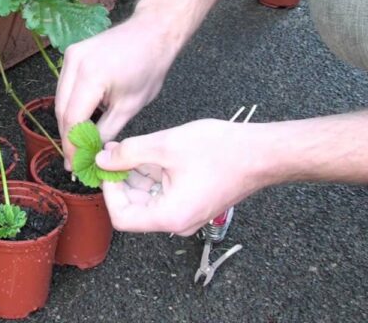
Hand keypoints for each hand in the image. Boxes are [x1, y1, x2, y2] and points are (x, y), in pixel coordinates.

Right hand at [55, 12, 181, 169]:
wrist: (152, 32)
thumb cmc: (149, 66)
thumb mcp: (131, 106)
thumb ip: (107, 131)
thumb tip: (93, 154)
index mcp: (91, 75)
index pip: (73, 119)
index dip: (72, 146)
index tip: (76, 166)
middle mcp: (74, 63)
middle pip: (62, 110)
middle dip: (67, 138)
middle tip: (75, 160)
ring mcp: (70, 56)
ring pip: (60, 99)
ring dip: (67, 123)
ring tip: (77, 145)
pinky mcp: (71, 54)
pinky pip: (65, 87)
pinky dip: (71, 106)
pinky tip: (80, 121)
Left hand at [95, 119, 268, 235]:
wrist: (264, 152)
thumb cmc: (223, 151)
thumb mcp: (165, 146)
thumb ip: (128, 154)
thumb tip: (102, 161)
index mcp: (170, 216)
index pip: (122, 217)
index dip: (109, 191)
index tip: (108, 167)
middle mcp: (178, 221)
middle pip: (134, 208)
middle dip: (121, 180)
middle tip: (115, 153)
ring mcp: (186, 212)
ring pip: (148, 198)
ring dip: (136, 174)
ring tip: (133, 148)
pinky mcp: (192, 201)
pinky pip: (163, 193)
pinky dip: (153, 174)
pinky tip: (151, 152)